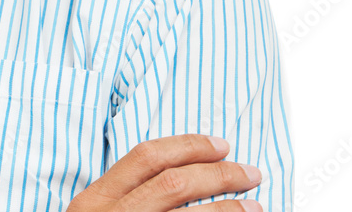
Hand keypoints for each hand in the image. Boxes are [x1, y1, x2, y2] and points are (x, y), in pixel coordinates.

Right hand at [66, 135, 262, 210]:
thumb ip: (125, 198)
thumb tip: (184, 178)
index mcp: (97, 199)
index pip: (147, 156)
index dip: (188, 146)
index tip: (221, 146)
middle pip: (174, 183)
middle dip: (219, 174)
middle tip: (250, 173)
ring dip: (229, 209)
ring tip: (255, 206)